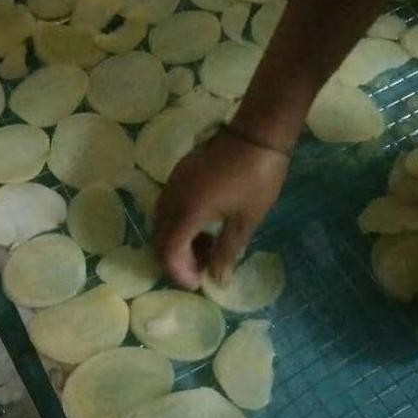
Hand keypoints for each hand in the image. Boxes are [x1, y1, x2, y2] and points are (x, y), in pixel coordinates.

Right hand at [155, 130, 288, 289]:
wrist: (258, 133)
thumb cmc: (256, 179)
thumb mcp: (246, 221)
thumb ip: (227, 252)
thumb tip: (216, 279)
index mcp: (187, 211)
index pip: (168, 251)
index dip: (179, 272)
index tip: (198, 284)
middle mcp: (173, 197)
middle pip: (159, 237)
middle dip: (175, 259)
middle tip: (201, 269)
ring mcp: (174, 182)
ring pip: (162, 220)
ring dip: (177, 240)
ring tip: (206, 247)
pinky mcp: (181, 172)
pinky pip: (169, 204)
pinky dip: (179, 222)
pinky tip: (203, 225)